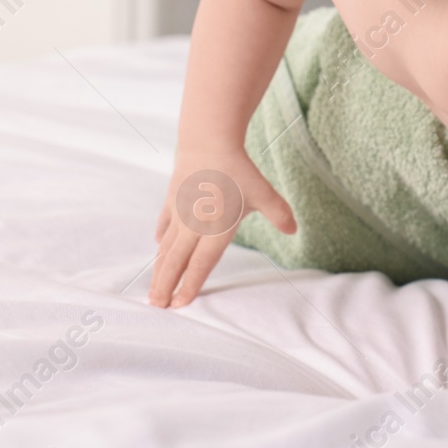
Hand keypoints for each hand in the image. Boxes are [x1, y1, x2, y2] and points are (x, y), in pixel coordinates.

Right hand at [149, 146, 295, 307]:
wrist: (208, 142)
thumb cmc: (237, 169)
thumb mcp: (263, 193)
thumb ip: (279, 213)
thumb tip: (294, 231)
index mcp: (216, 229)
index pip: (201, 264)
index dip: (190, 285)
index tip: (180, 303)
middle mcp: (194, 225)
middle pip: (177, 261)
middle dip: (166, 285)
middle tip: (158, 305)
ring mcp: (179, 213)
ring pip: (166, 247)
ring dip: (159, 269)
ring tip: (153, 287)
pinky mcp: (171, 199)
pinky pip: (164, 223)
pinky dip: (161, 237)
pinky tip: (158, 246)